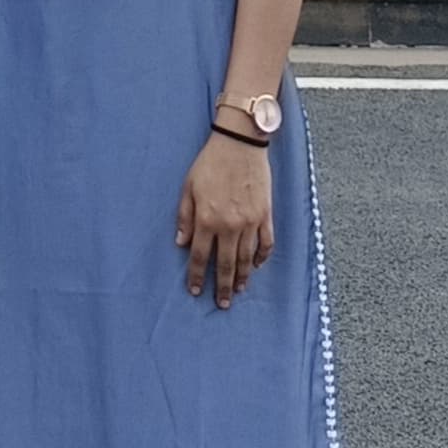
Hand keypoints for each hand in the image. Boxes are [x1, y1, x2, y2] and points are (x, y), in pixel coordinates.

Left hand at [177, 135, 273, 307]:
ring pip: (247, 258)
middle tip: (222, 304)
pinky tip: (257, 266)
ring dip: (243, 278)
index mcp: (207, 218)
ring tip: (239, 291)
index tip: (195, 290)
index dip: (197, 275)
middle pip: (226, 264)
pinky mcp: (265, 215)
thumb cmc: (211, 162)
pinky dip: (262, 258)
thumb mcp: (189, 186)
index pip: (201, 256)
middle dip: (223, 287)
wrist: (240, 143)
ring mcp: (250, 222)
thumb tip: (181, 243)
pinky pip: (266, 244)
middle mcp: (229, 225)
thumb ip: (185, 216)